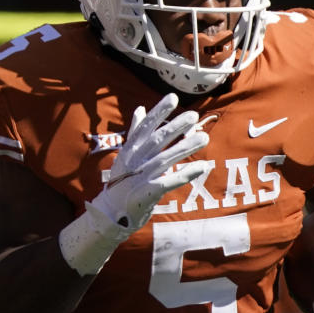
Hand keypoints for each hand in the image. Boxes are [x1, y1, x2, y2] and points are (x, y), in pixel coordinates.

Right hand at [59, 92, 210, 274]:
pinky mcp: (146, 194)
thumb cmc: (120, 184)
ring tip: (203, 138)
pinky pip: (169, 182)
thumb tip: (139, 109)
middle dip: (176, 127)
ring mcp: (140, 177)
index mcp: (130, 150)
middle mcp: (134, 161)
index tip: (173, 98)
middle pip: (157, 140)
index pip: (145, 126)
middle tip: (193, 116)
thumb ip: (134, 132)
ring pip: (165, 159)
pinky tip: (201, 166)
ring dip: (185, 148)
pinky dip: (185, 174)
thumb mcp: (124, 155)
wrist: (109, 214)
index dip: (159, 111)